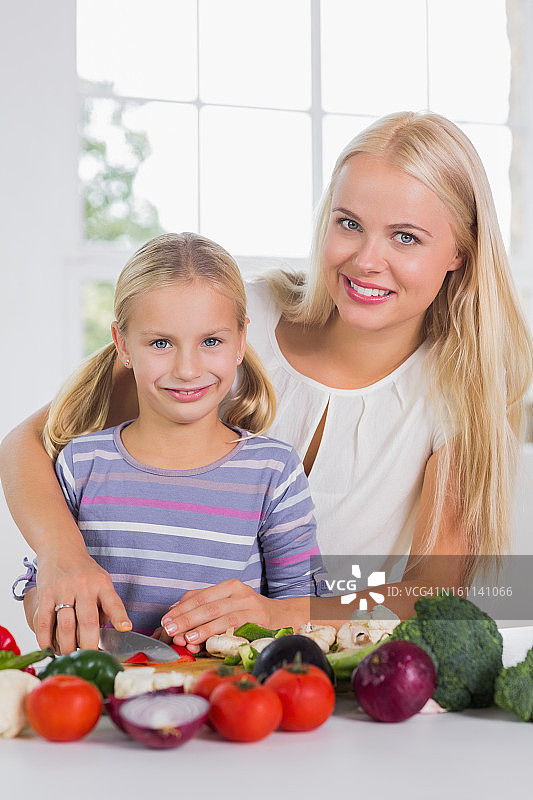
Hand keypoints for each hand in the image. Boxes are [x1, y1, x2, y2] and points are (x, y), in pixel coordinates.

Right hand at [35, 543, 131, 653]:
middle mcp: (84, 586)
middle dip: (89, 644)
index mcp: (102, 584)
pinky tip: (49, 648)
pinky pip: (44, 621)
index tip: (125, 629)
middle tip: (90, 657)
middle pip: (87, 621)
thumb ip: (106, 604)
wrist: (60, 547)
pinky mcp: (45, 594)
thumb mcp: (102, 580)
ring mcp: (63, 590)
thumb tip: (107, 630)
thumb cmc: (84, 569)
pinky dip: (46, 638)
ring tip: (69, 655)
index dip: (119, 617)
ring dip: (67, 646)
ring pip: (65, 626)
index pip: (113, 602)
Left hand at [160, 579, 309, 649]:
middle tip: (169, 629)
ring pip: (219, 615)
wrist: (286, 617)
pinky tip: (205, 641)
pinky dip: (216, 634)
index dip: (181, 607)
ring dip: (199, 627)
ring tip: (184, 637)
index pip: (200, 595)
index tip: (166, 619)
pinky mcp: (257, 621)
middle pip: (207, 604)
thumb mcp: (230, 603)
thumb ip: (206, 606)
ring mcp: (250, 606)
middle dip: (185, 618)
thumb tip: (175, 612)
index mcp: (230, 586)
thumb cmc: (251, 613)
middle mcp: (240, 592)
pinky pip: (233, 627)